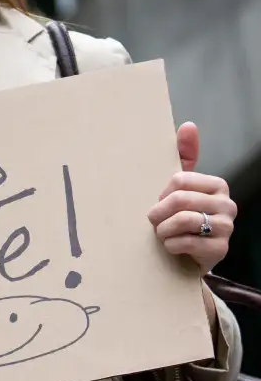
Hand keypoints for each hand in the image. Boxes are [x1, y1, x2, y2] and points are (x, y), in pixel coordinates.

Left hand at [147, 122, 236, 276]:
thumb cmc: (181, 215)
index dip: (162, 193)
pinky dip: (170, 245)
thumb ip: (184, 154)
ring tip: (161, 233)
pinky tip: (171, 246)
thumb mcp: (180, 186)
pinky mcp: (220, 250)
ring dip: (163, 229)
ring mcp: (227, 228)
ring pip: (182, 220)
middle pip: (180, 200)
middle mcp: (228, 205)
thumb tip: (188, 126)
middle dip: (159, 213)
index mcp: (218, 185)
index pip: (180, 180)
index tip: (159, 201)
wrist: (187, 254)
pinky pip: (185, 242)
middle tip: (153, 220)